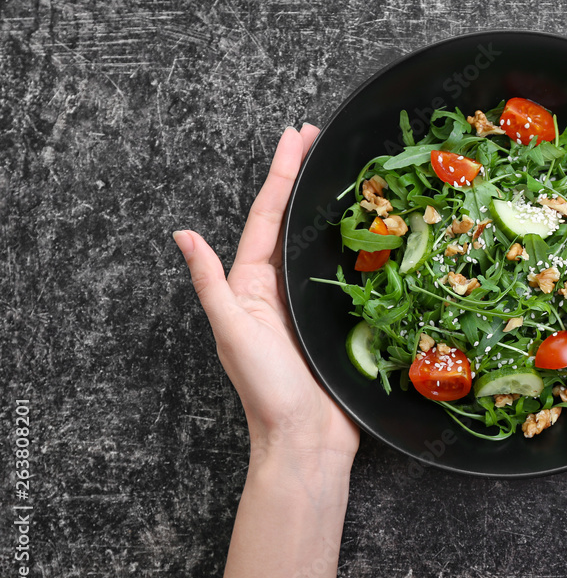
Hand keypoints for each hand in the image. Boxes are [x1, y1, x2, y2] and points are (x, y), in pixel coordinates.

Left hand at [174, 125, 359, 470]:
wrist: (308, 440)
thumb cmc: (268, 392)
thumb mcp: (232, 332)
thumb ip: (211, 283)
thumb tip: (183, 235)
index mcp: (250, 285)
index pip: (267, 217)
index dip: (279, 175)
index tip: (294, 137)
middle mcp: (279, 288)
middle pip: (292, 221)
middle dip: (303, 177)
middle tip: (321, 137)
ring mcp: (309, 302)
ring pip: (320, 242)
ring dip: (329, 204)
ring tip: (345, 168)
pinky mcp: (337, 317)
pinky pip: (347, 272)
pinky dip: (357, 245)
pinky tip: (373, 226)